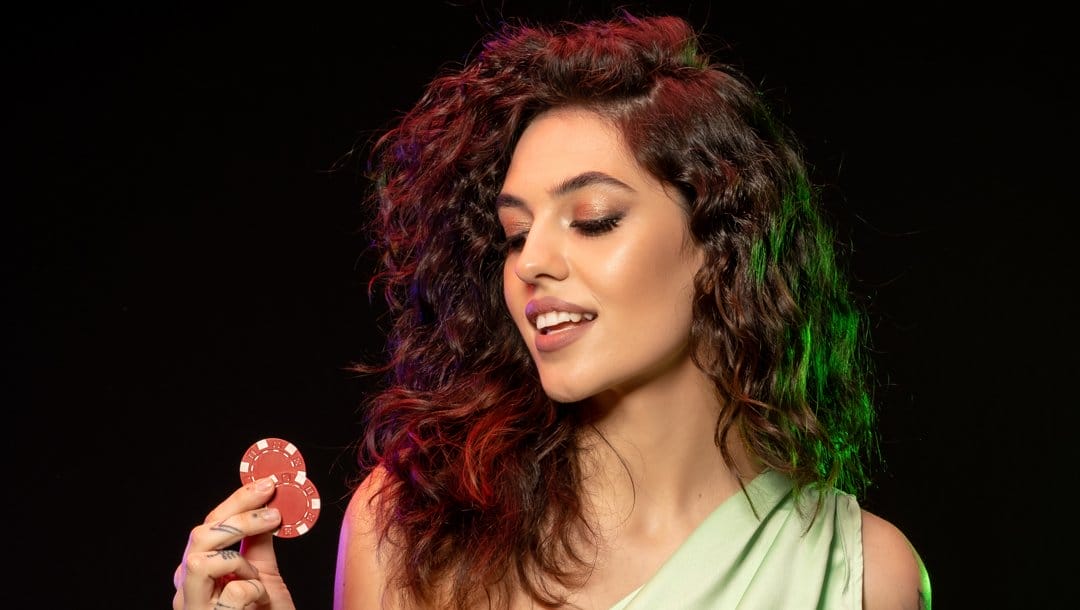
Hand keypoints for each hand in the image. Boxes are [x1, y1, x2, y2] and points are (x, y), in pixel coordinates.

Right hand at [173, 477, 296, 609]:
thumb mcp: (264, 578)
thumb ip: (258, 544)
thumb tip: (267, 505)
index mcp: (198, 574)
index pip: (209, 526)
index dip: (238, 501)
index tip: (268, 484)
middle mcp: (186, 591)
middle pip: (200, 536)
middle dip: (240, 518)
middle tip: (274, 516)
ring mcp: (192, 608)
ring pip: (199, 562)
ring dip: (238, 563)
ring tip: (258, 580)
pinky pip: (231, 594)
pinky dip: (252, 593)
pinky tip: (259, 603)